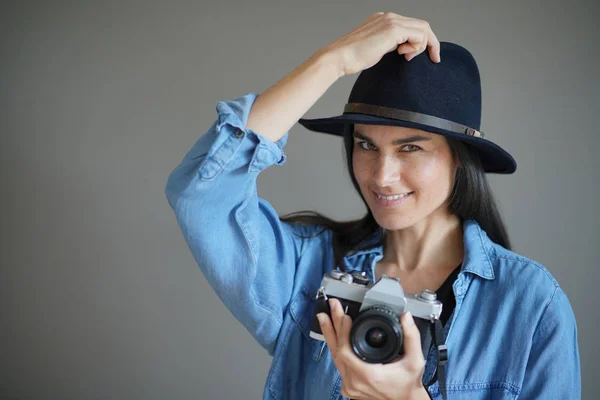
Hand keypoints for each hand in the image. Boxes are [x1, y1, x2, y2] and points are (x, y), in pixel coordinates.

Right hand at [317, 12, 440, 76]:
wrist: (339, 58)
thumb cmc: (352, 58)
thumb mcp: (375, 48)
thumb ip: (389, 45)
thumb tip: (402, 50)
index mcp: (383, 20)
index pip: (411, 25)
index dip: (421, 41)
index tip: (422, 56)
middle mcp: (388, 16)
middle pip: (421, 25)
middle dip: (430, 43)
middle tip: (432, 59)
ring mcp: (391, 21)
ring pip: (423, 28)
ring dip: (422, 46)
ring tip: (406, 57)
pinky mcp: (393, 29)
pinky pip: (419, 35)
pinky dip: (417, 47)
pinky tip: (403, 54)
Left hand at [317, 298, 427, 399]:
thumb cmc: (408, 384)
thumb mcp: (415, 360)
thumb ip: (412, 337)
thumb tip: (405, 317)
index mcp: (369, 375)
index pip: (346, 351)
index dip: (342, 332)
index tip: (345, 317)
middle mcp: (355, 382)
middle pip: (337, 351)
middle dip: (333, 326)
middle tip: (331, 308)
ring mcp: (350, 386)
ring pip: (335, 357)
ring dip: (330, 335)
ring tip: (325, 318)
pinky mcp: (348, 387)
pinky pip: (338, 364)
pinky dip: (336, 347)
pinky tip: (333, 335)